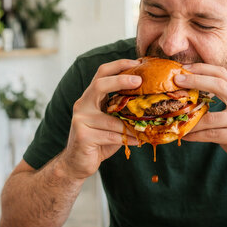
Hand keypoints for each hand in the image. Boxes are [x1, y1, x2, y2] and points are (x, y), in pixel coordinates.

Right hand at [60, 59, 141, 179]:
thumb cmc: (98, 140)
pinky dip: (127, 138)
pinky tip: (138, 141)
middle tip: (140, 81)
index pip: (101, 73)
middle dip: (121, 81)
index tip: (138, 63)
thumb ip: (121, 110)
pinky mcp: (83, 136)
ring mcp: (80, 120)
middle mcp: (83, 105)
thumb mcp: (110, 121)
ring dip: (131, 124)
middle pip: (99, 85)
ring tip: (147, 126)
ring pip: (111, 118)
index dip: (119, 65)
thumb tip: (150, 100)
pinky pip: (111, 135)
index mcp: (90, 97)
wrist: (76, 163)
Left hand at [173, 63, 226, 178]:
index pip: (222, 73)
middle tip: (176, 80)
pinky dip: (194, 135)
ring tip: (174, 118)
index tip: (183, 68)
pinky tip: (184, 135)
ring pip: (210, 117)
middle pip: (218, 84)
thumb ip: (223, 100)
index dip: (202, 68)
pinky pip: (211, 135)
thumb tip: (192, 92)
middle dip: (195, 80)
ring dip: (189, 118)